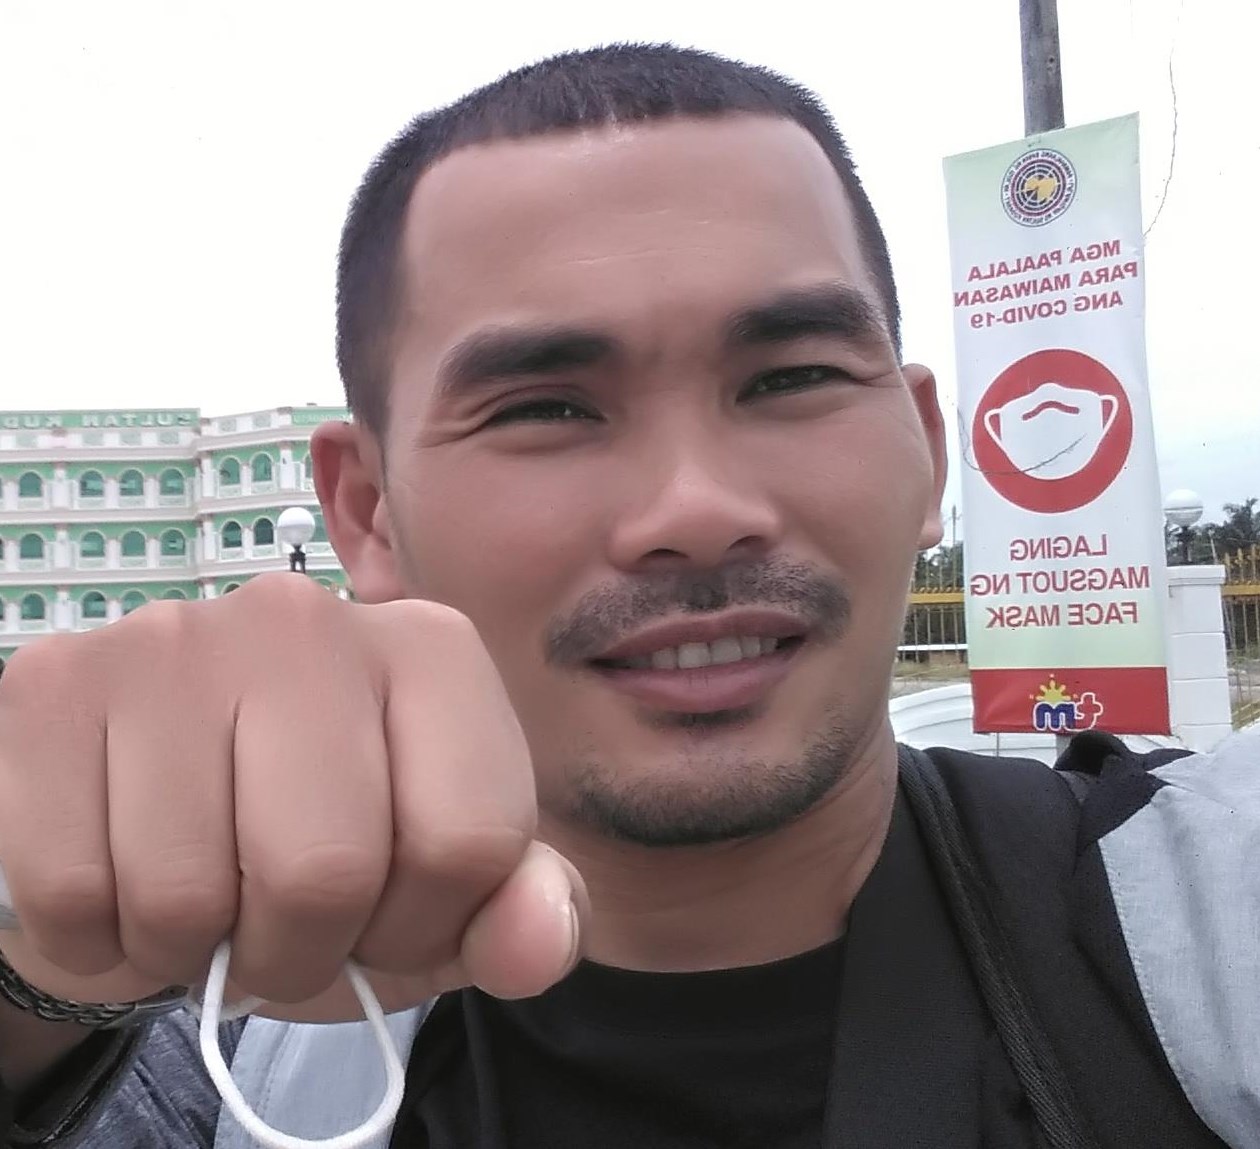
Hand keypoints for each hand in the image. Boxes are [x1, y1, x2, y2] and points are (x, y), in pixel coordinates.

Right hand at [0, 574, 584, 1022]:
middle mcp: (309, 616)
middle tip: (281, 924)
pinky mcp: (57, 681)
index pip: (468, 842)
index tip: (388, 916)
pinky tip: (124, 876)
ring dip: (193, 950)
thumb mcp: (446, 889)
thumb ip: (521, 913)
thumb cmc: (330, 847)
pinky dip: (96, 933)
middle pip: (326, 870)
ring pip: (187, 892)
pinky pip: (71, 887)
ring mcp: (177, 635)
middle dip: (302, 951)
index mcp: (434, 649)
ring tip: (207, 898)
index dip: (425, 925)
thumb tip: (539, 939)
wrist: (168, 811)